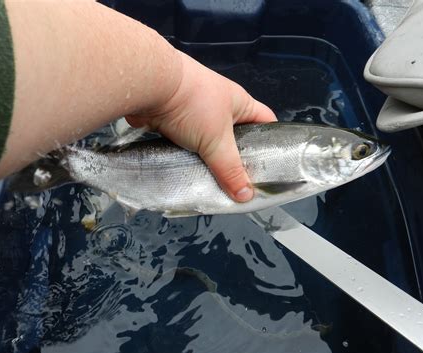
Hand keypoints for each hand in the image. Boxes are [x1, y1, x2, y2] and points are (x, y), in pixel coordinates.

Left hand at [126, 52, 276, 201]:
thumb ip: (231, 169)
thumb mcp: (217, 140)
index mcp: (240, 103)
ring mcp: (197, 113)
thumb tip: (246, 196)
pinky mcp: (176, 122)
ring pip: (211, 143)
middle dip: (239, 158)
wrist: (150, 86)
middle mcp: (221, 107)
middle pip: (237, 137)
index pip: (266, 122)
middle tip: (244, 183)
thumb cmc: (193, 105)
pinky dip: (191, 158)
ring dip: (212, 160)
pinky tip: (192, 173)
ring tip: (218, 184)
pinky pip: (189, 145)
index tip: (273, 166)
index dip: (273, 142)